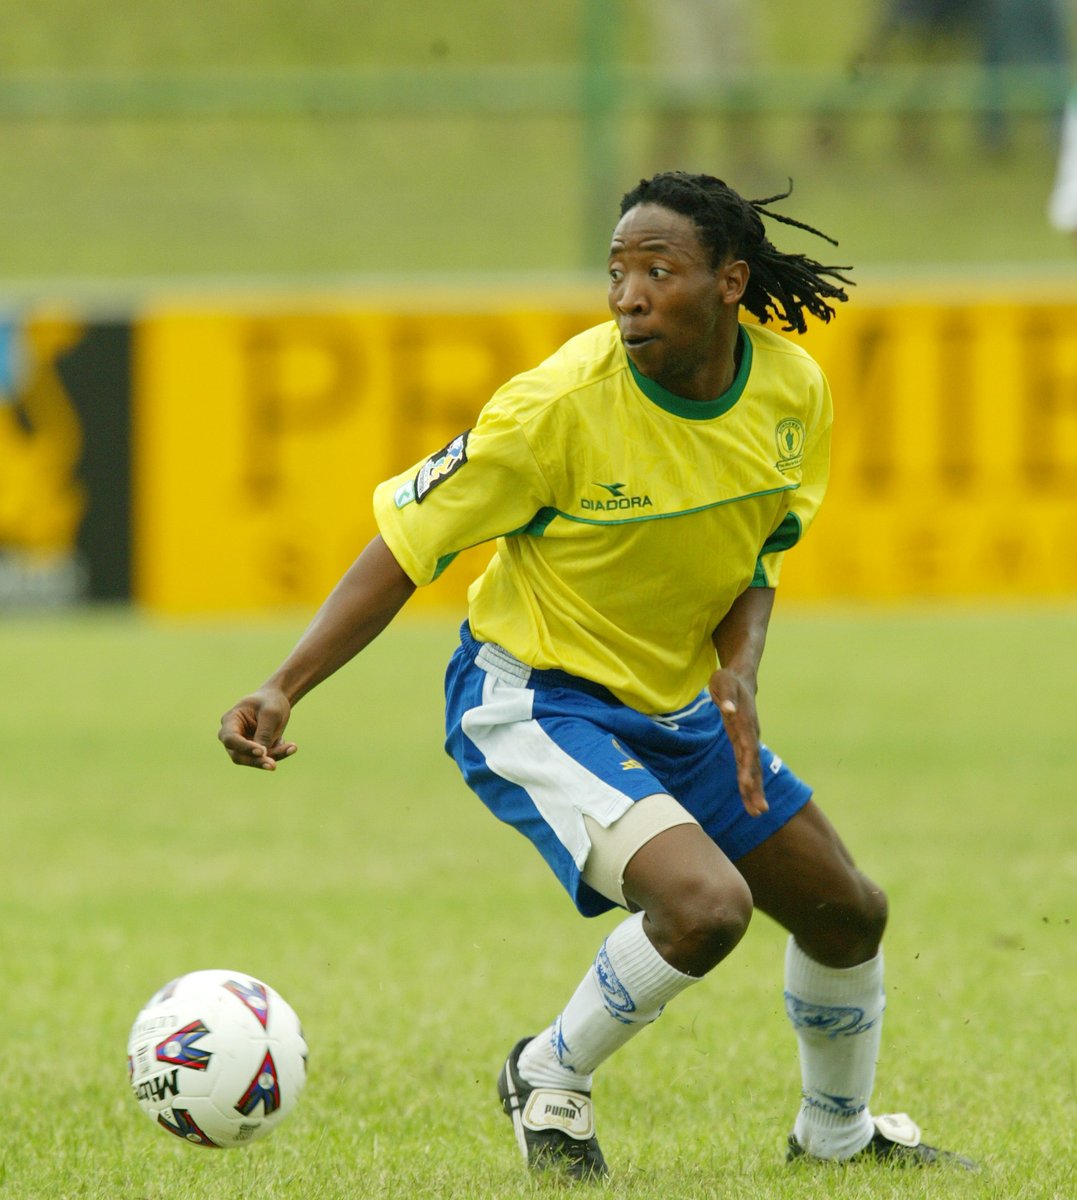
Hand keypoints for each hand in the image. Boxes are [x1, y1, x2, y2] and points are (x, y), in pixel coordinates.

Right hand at [218, 688, 296, 770]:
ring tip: (292, 748)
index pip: (231, 739)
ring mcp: (242, 745)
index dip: (244, 747)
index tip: (262, 751)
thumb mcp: (270, 713)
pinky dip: (279, 753)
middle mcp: (232, 735)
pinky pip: (266, 758)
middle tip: (273, 765)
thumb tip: (262, 755)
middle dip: (257, 761)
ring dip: (273, 756)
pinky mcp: (255, 751)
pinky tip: (291, 746)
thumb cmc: (270, 702)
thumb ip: (264, 733)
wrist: (277, 700)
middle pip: (238, 755)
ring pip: (253, 760)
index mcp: (230, 720)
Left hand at [708, 668, 767, 816]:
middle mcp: (751, 735)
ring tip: (758, 812)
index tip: (747, 784)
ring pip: (754, 769)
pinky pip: (747, 767)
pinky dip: (749, 784)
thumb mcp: (723, 683)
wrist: (741, 678)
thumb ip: (726, 696)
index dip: (748, 766)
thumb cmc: (728, 680)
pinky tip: (749, 800)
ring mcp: (749, 741)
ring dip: (755, 791)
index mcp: (746, 723)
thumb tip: (728, 709)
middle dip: (756, 787)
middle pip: (755, 765)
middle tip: (759, 810)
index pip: (748, 748)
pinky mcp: (744, 744)